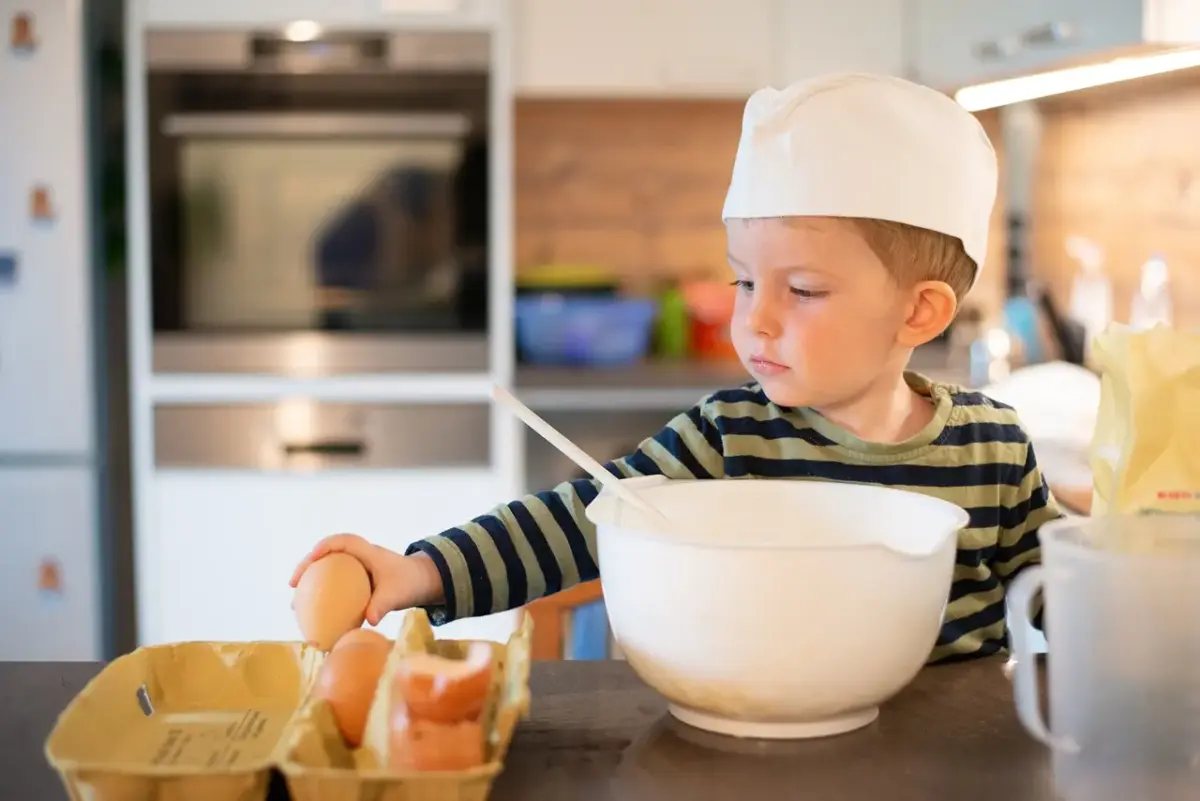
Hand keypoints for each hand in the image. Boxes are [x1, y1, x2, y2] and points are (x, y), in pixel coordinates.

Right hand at [289, 535, 443, 625]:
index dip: (325, 547)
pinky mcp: (354, 582)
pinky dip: (321, 596)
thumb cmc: (409, 582)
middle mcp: (358, 558)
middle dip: (307, 566)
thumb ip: (383, 605)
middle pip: (326, 555)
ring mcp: (354, 569)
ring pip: (326, 570)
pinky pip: (332, 584)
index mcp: (368, 552)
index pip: (343, 541)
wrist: (422, 582)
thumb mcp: (397, 594)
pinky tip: (312, 616)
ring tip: (295, 604)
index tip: (312, 559)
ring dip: (310, 583)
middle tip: (293, 584)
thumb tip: (368, 620)